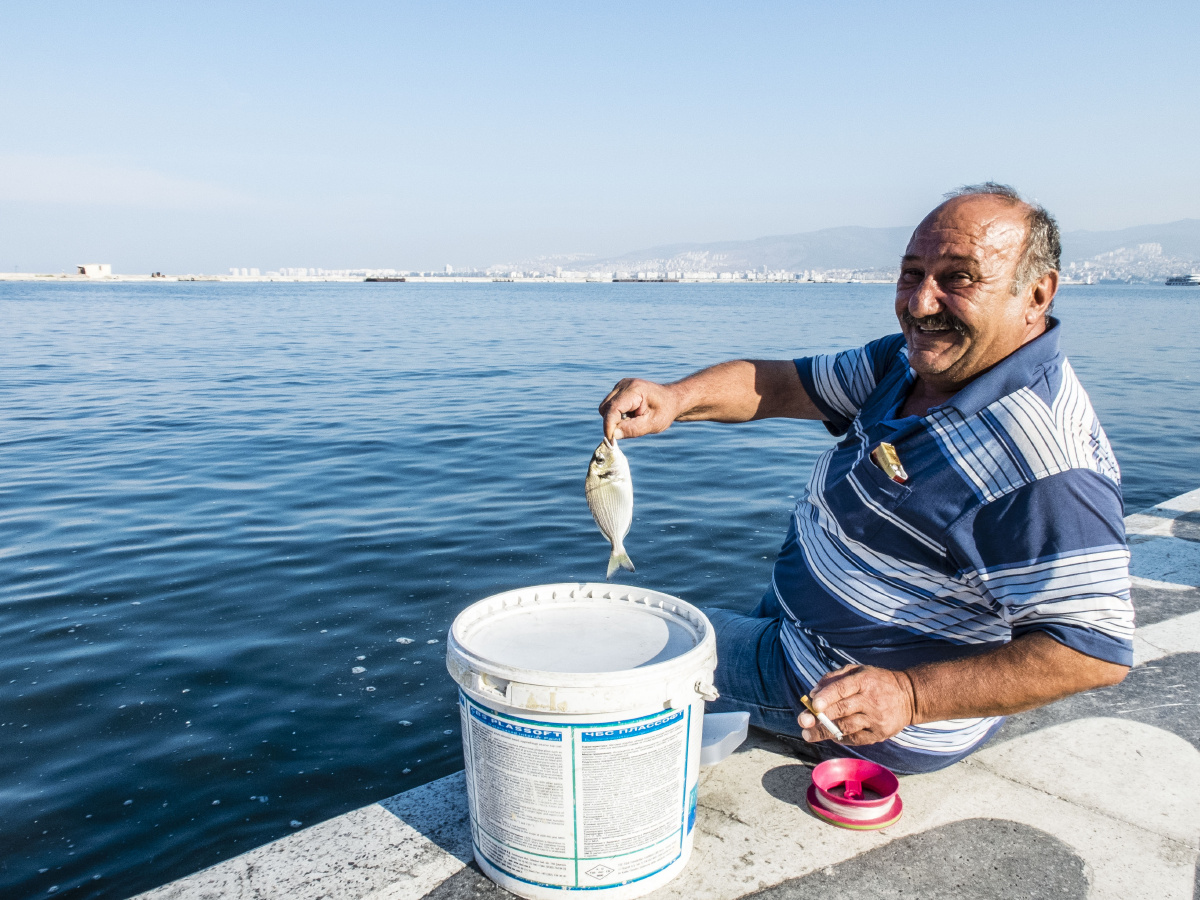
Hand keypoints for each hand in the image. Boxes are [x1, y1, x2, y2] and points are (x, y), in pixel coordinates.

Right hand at [599, 378, 680, 440]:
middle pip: (605, 408)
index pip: (613, 409)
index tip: (611, 442)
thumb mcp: (652, 424)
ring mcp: (620, 386)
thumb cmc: (665, 411)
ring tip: (633, 420)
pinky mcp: (619, 390)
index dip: (609, 426)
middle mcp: (624, 385)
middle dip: (612, 423)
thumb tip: (613, 435)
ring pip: (605, 408)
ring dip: (615, 419)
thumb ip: (632, 430)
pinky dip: (617, 415)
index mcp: (634, 390)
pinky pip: (609, 406)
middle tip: (630, 428)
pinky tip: (631, 415)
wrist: (672, 399)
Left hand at [799, 665, 915, 745]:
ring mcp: (876, 719)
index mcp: (864, 681)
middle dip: (820, 718)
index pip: (843, 689)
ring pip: (847, 727)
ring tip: (808, 734)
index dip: (827, 696)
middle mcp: (871, 700)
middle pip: (842, 710)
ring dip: (825, 732)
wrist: (910, 697)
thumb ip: (834, 678)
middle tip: (803, 721)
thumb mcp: (858, 671)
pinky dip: (840, 738)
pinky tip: (829, 737)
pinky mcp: (880, 733)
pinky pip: (856, 738)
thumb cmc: (877, 682)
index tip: (814, 704)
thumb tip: (813, 693)